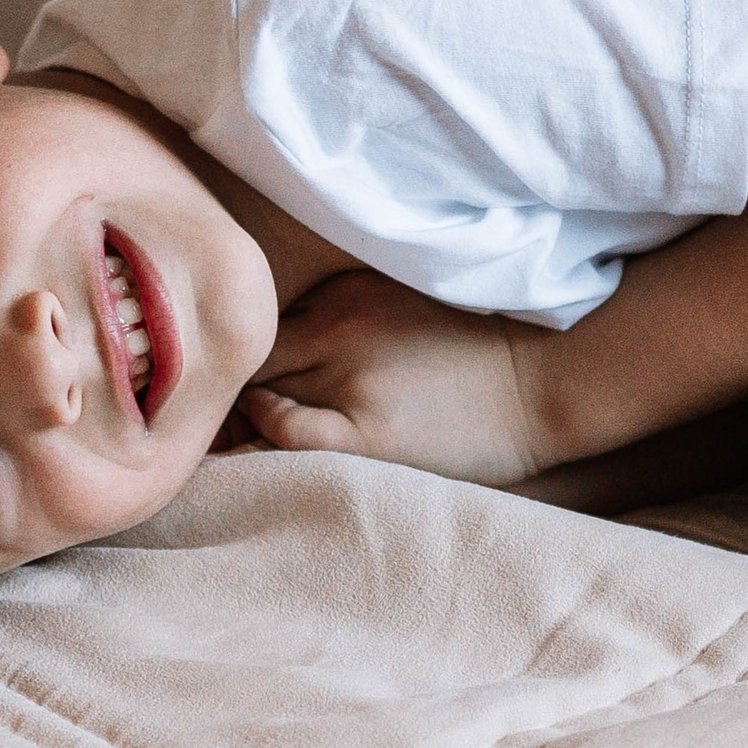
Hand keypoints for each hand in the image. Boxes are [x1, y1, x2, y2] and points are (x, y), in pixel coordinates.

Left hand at [238, 272, 543, 485]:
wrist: (542, 381)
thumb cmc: (465, 347)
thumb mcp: (390, 304)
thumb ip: (325, 313)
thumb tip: (254, 338)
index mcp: (338, 296)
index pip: (250, 323)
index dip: (227, 352)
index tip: (212, 374)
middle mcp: (336, 330)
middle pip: (244, 361)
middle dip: (222, 388)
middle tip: (205, 414)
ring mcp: (351, 381)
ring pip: (255, 401)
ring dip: (234, 423)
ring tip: (226, 443)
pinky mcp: (370, 433)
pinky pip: (287, 436)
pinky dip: (264, 441)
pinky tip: (264, 451)